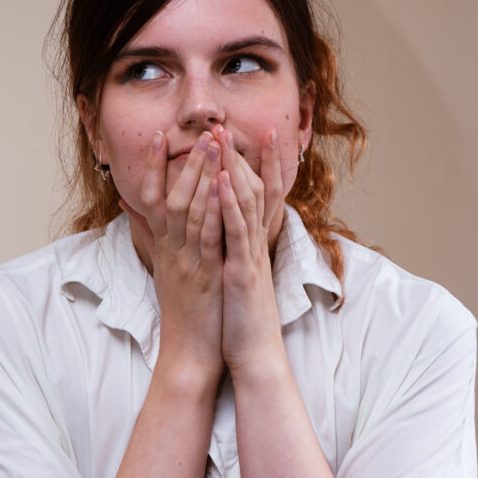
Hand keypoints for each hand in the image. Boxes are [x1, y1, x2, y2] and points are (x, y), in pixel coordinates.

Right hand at [127, 130, 224, 384]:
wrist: (188, 354)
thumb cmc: (183, 313)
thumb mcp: (164, 270)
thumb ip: (150, 238)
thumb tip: (132, 211)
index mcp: (163, 247)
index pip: (149, 198)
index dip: (151, 166)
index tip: (158, 136)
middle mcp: (172, 250)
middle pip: (172, 196)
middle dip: (188, 161)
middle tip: (202, 130)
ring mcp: (188, 261)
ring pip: (190, 211)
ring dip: (202, 175)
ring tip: (213, 145)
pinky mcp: (207, 275)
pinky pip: (209, 237)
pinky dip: (215, 210)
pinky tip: (223, 187)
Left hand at [213, 126, 286, 377]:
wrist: (255, 354)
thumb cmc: (240, 317)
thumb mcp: (234, 277)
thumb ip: (229, 251)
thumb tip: (218, 232)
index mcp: (251, 244)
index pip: (259, 195)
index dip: (258, 164)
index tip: (252, 133)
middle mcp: (254, 244)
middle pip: (253, 189)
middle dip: (239, 155)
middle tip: (227, 124)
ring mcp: (251, 255)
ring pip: (246, 203)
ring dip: (234, 169)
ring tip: (222, 139)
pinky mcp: (243, 270)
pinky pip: (237, 231)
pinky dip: (231, 204)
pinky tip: (223, 181)